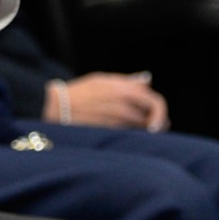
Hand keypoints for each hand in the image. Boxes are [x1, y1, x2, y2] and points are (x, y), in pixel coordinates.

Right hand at [51, 72, 168, 130]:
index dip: (162, 113)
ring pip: (141, 132)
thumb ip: (128, 82)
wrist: (57, 107)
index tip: (159, 121)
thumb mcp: (103, 80)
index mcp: (126, 90)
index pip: (157, 103)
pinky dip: (129, 139)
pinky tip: (119, 135)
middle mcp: (125, 107)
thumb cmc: (80, 92)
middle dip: (153, 125)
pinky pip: (128, 139)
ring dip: (141, 133)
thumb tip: (147, 81)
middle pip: (152, 121)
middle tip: (150, 128)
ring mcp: (118, 123)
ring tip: (129, 130)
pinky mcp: (111, 135)